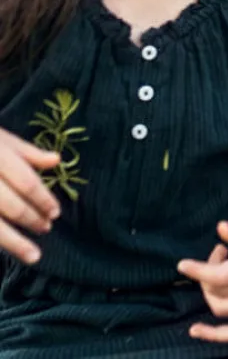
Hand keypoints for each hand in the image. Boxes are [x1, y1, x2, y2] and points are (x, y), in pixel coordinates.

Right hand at [0, 127, 60, 263]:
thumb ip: (28, 153)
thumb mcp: (3, 139)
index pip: (26, 182)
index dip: (43, 199)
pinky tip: (6, 249)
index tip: (56, 213)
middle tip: (46, 228)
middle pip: (10, 206)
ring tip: (33, 255)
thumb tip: (56, 160)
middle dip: (31, 219)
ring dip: (14, 242)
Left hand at [177, 218, 227, 342]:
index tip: (183, 264)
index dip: (200, 271)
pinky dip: (214, 335)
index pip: (223, 276)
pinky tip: (196, 330)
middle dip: (208, 271)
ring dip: (210, 290)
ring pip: (222, 308)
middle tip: (220, 251)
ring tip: (221, 270)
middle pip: (219, 290)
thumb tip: (220, 228)